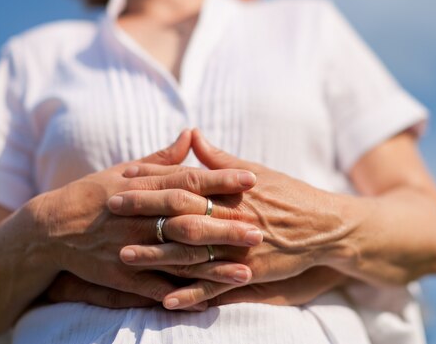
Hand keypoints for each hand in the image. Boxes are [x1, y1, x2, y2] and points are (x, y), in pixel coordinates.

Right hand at [35, 130, 262, 306]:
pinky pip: (157, 287)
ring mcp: (133, 248)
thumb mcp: (126, 170)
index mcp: (144, 188)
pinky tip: (209, 301)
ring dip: (213, 267)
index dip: (221, 179)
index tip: (251, 178)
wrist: (53, 228)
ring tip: (245, 271)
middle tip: (259, 231)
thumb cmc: (95, 193)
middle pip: (190, 220)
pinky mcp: (124, 276)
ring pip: (179, 258)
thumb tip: (192, 134)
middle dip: (225, 227)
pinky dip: (182, 295)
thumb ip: (164, 158)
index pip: (189, 180)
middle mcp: (141, 218)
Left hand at [111, 129, 349, 308]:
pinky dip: (192, 295)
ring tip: (124, 256)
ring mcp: (239, 247)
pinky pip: (216, 287)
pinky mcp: (250, 272)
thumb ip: (220, 158)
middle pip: (180, 214)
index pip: (184, 182)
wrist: (325, 225)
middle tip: (110, 208)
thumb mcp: (257, 170)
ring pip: (192, 254)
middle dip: (144, 211)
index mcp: (231, 191)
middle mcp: (231, 217)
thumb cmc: (290, 194)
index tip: (123, 175)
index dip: (153, 179)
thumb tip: (194, 135)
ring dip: (156, 255)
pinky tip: (166, 300)